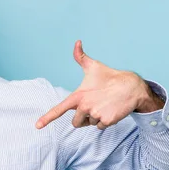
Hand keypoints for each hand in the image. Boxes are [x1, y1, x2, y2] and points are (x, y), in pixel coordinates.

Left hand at [36, 40, 156, 129]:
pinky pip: (100, 127)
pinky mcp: (106, 120)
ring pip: (89, 124)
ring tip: (104, 105)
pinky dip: (106, 121)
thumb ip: (81, 57)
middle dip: (83, 118)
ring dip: (96, 118)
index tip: (37, 126)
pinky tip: (111, 110)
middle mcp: (84, 106)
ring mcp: (95, 114)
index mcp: (78, 96)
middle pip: (76, 122)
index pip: (59, 109)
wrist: (131, 86)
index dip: (47, 118)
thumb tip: (77, 42)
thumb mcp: (93, 66)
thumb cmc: (110, 77)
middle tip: (94, 106)